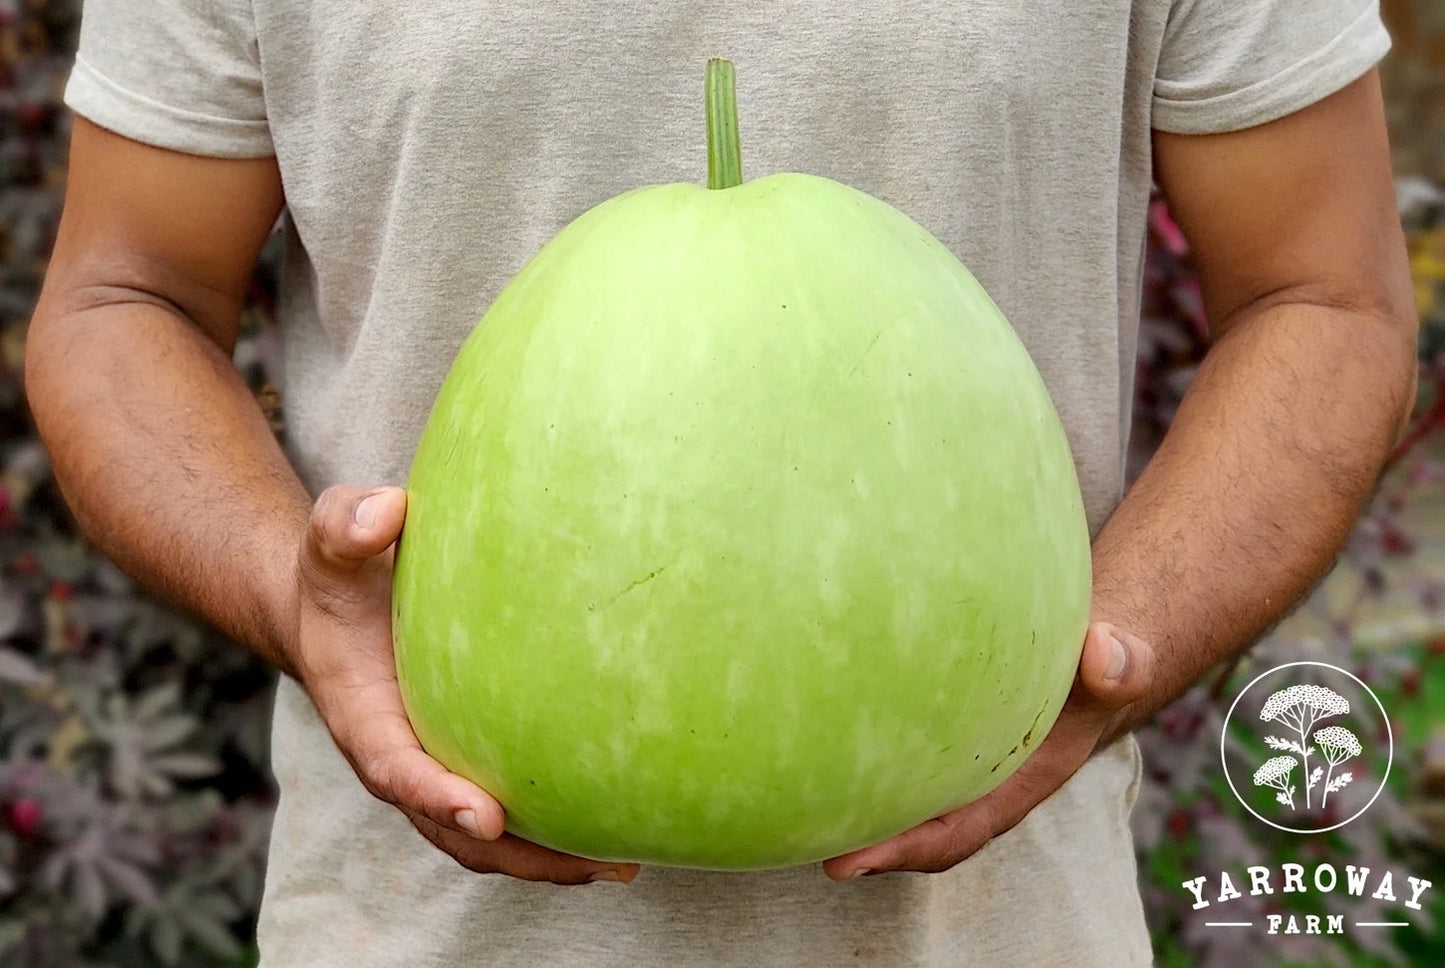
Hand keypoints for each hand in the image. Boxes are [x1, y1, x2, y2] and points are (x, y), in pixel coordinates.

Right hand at [289, 484, 639, 884]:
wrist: (336, 613)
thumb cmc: (340, 575)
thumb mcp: (332, 543)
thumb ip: (346, 525)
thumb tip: (385, 511)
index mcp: (364, 718)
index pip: (398, 770)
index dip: (437, 797)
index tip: (488, 814)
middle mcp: (401, 759)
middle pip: (455, 832)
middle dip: (520, 855)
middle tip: (592, 865)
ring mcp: (436, 768)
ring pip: (489, 837)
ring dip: (550, 859)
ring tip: (623, 865)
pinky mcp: (468, 761)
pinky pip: (511, 810)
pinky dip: (555, 828)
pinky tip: (618, 823)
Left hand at [822, 621, 1154, 880]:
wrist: (1098, 652)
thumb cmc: (1099, 664)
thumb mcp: (1113, 662)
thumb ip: (1115, 664)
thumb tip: (1103, 652)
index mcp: (1015, 785)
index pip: (954, 832)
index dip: (903, 850)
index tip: (848, 862)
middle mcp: (977, 783)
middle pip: (908, 824)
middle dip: (855, 835)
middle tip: (791, 833)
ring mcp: (951, 757)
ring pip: (893, 789)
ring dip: (847, 796)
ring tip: (782, 794)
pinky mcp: (930, 726)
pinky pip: (890, 747)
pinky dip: (855, 747)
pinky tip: (808, 727)